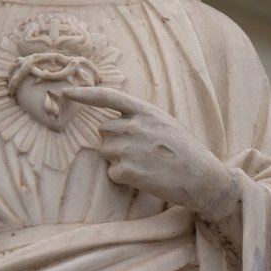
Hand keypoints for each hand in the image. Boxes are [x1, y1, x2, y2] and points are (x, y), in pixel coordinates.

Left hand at [60, 86, 239, 218]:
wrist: (203, 178)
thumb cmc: (186, 151)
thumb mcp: (165, 124)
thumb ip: (140, 119)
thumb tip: (113, 124)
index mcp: (146, 111)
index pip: (109, 97)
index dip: (85, 94)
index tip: (67, 92)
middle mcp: (134, 126)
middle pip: (103, 130)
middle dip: (113, 140)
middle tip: (137, 151)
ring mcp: (129, 148)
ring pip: (105, 152)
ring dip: (118, 159)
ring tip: (144, 165)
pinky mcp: (128, 171)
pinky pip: (112, 173)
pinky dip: (123, 178)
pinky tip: (144, 178)